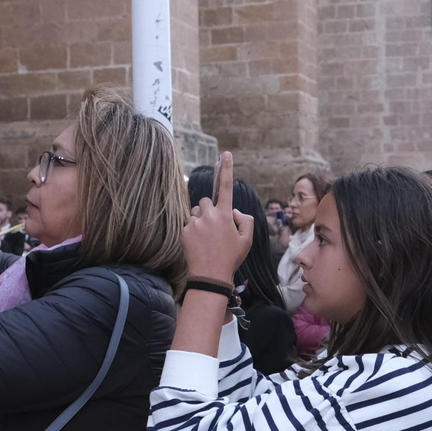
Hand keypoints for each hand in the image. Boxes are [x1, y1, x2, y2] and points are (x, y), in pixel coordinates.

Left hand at [182, 152, 254, 282]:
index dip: (226, 169)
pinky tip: (199, 244)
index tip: (225, 154)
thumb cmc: (231, 258)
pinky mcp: (184, 231)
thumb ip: (244, 219)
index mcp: (225, 215)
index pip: (226, 187)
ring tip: (207, 238)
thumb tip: (232, 211)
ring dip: (201, 220)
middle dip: (210, 210)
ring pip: (196, 212)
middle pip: (206, 201)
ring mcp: (195, 222)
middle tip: (215, 226)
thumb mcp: (247, 240)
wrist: (210, 276)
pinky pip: (189, 224)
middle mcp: (209, 215)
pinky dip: (193, 231)